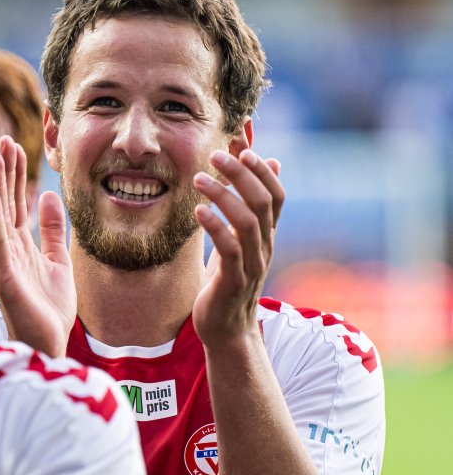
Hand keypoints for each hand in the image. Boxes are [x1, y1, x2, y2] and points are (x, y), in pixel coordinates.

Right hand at [0, 136, 74, 356]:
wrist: (48, 344)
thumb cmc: (48, 310)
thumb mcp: (58, 261)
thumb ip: (53, 231)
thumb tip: (51, 197)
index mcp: (19, 245)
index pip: (15, 202)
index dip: (15, 174)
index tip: (16, 146)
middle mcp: (6, 250)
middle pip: (4, 202)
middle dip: (4, 171)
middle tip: (4, 139)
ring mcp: (3, 262)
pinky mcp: (5, 277)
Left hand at [193, 149, 284, 344]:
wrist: (225, 329)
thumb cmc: (228, 281)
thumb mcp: (239, 242)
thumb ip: (249, 207)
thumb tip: (269, 166)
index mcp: (266, 236)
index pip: (276, 195)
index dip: (261, 169)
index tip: (241, 145)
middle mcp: (264, 247)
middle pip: (263, 202)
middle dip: (242, 173)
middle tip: (216, 154)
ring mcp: (252, 264)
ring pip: (247, 222)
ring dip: (224, 195)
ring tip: (198, 178)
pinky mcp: (234, 281)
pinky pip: (230, 249)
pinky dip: (215, 227)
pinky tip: (197, 211)